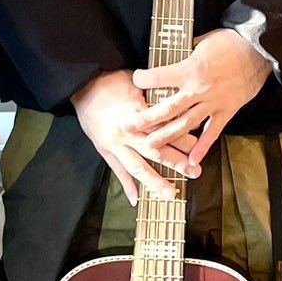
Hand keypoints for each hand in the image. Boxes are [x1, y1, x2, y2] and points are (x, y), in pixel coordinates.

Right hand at [71, 69, 187, 205]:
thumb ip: (154, 99)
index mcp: (136, 114)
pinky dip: (126, 186)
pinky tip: (136, 199)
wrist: (83, 86)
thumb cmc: (111, 81)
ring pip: (137, 166)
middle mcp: (126, 133)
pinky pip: (117, 170)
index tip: (199, 145)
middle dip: (176, 163)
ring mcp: (114, 144)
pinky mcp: (104, 150)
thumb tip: (178, 107)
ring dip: (155, 182)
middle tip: (195, 172)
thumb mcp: (136, 84)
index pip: (163, 129)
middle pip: (154, 151)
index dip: (181, 138)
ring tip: (171, 194)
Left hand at [133, 29, 272, 173]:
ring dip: (167, 137)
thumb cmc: (231, 41)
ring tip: (150, 146)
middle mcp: (197, 90)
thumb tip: (172, 54)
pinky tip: (192, 160)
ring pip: (185, 124)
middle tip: (129, 126)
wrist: (259, 49)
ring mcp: (213, 103)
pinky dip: (202, 147)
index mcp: (189, 69)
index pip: (157, 78)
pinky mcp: (227, 111)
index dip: (142, 79)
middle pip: (166, 108)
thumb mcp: (202, 41)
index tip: (135, 80)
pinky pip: (212, 133)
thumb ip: (185, 52)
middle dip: (146, 119)